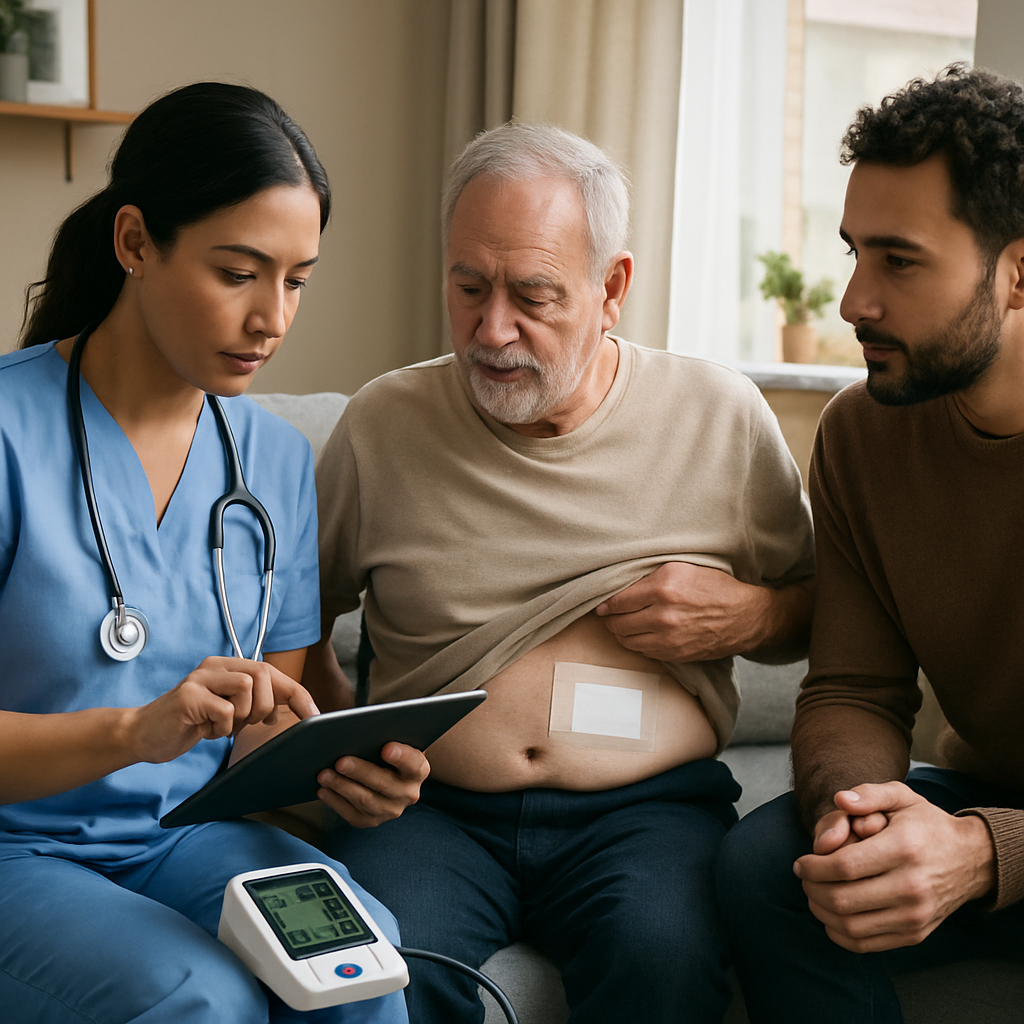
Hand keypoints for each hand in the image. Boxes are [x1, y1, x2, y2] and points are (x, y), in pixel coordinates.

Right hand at [127, 657, 318, 764]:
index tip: (314, 715)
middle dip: (265, 706)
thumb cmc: (189, 723)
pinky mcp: (188, 696)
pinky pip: (225, 712)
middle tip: (247, 723)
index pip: (273, 673)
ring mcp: (200, 678)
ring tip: (220, 725)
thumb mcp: (228, 710)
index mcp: (228, 666)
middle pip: (263, 675)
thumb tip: (294, 706)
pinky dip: (221, 729)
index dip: (297, 694)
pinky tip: (204, 730)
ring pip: (247, 689)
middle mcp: (215, 666)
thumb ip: (254, 702)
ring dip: (241, 717)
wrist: (142, 734)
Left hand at [317, 742, 429, 827]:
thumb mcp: (392, 738)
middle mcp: (409, 793)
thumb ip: (382, 733)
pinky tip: (322, 790)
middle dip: (360, 772)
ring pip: (366, 801)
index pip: (413, 763)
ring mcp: (391, 810)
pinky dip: (336, 802)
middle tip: (340, 761)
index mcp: (418, 769)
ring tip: (324, 774)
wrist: (386, 772)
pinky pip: (353, 815)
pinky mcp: (372, 821)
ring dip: (342, 787)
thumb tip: (358, 729)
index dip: (401, 756)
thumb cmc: (386, 746)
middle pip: (384, 784)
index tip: (386, 748)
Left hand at [595, 561, 767, 660]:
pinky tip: (640, 634)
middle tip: (608, 614)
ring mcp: (668, 636)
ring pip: (626, 639)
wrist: (746, 617)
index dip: (605, 602)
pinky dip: (636, 643)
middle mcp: (664, 611)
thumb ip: (651, 576)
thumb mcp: (683, 568)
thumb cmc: (715, 588)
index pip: (618, 598)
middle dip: (609, 618)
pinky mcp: (674, 653)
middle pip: (617, 621)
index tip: (601, 603)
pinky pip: (642, 651)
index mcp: (665, 584)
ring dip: (620, 632)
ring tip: (622, 624)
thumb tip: (619, 586)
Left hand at [794, 782, 996, 951]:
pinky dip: (839, 933)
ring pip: (850, 926)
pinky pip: (865, 944)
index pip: (843, 866)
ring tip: (814, 893)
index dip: (813, 866)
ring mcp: (915, 915)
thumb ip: (868, 793)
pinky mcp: (915, 934)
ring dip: (820, 911)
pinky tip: (831, 915)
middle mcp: (912, 886)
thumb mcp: (901, 796)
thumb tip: (839, 800)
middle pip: (842, 899)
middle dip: (812, 889)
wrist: (971, 860)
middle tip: (804, 877)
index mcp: (903, 848)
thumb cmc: (926, 824)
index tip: (800, 862)